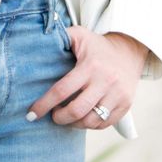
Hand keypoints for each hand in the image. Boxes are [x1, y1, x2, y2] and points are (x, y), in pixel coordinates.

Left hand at [28, 27, 146, 130]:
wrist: (130, 52)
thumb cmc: (97, 46)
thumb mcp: (79, 35)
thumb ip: (60, 37)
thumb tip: (37, 41)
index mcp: (90, 66)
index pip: (61, 90)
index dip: (44, 105)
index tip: (31, 114)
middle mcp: (106, 81)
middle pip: (77, 110)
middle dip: (59, 118)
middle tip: (54, 115)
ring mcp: (118, 95)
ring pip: (91, 122)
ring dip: (74, 124)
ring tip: (67, 118)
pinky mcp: (126, 105)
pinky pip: (104, 124)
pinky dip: (90, 125)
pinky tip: (82, 118)